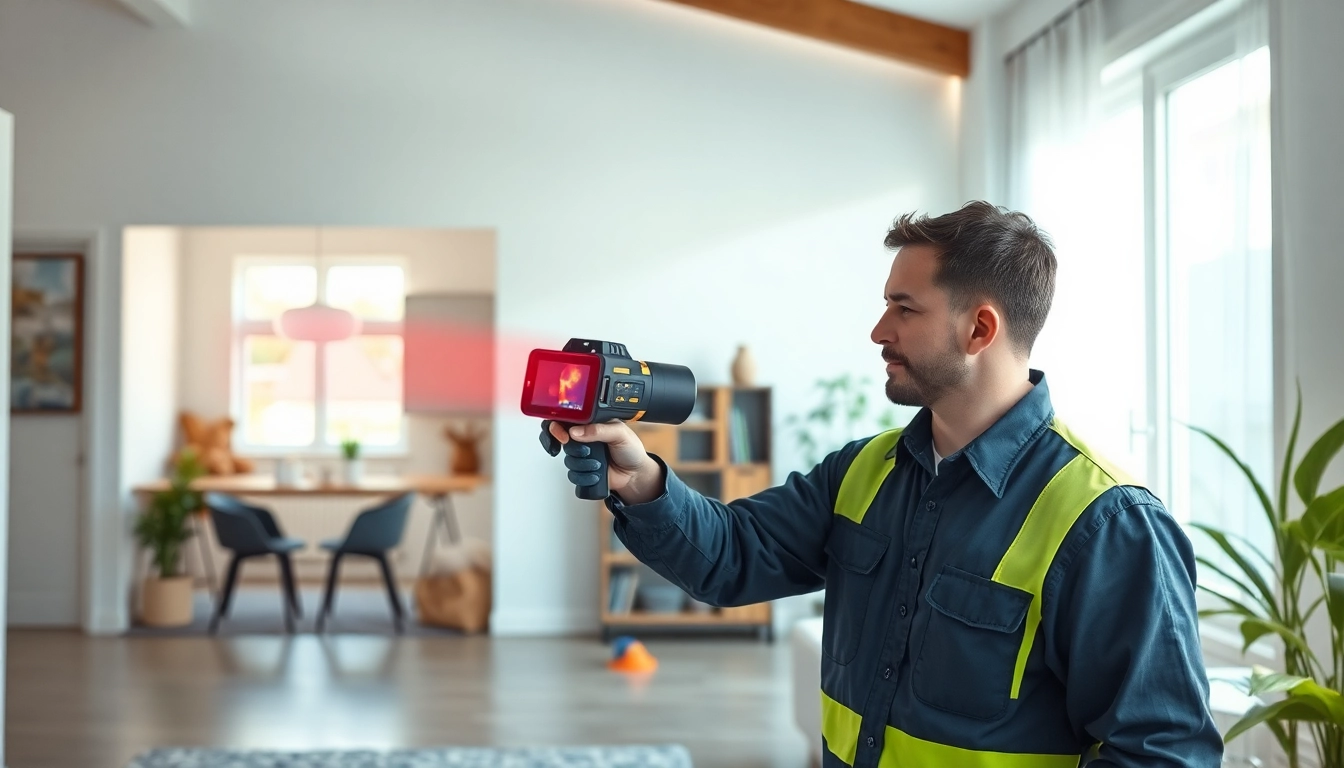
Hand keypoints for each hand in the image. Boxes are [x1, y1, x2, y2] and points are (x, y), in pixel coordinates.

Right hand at [548, 420, 665, 504]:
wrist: (635, 475)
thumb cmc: (631, 450)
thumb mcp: (620, 433)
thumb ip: (599, 430)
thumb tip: (576, 432)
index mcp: (591, 423)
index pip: (567, 419)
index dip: (558, 425)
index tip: (563, 434)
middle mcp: (583, 438)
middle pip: (561, 439)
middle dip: (568, 446)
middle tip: (578, 448)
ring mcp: (582, 454)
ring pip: (568, 458)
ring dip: (583, 462)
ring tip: (599, 461)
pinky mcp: (582, 470)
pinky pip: (573, 474)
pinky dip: (584, 475)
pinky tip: (596, 472)